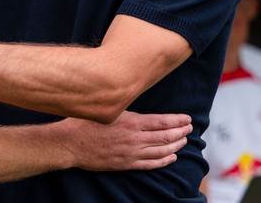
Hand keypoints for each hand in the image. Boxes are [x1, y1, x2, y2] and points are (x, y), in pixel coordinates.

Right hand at [64, 111, 191, 170]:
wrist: (70, 143)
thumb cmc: (84, 122)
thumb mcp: (106, 107)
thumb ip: (123, 106)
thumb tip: (133, 96)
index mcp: (130, 122)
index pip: (162, 122)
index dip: (177, 121)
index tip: (187, 118)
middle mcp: (134, 138)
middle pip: (166, 137)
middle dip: (181, 132)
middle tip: (190, 129)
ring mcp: (131, 153)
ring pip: (162, 151)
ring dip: (176, 146)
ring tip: (184, 141)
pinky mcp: (125, 164)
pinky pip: (150, 164)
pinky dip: (164, 161)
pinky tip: (172, 157)